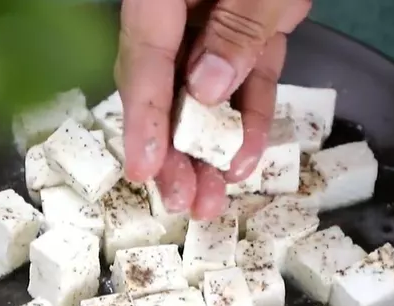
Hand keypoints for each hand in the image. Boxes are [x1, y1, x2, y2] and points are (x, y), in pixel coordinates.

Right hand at [115, 0, 310, 217]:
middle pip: (163, 83)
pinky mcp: (250, 25)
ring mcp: (213, 18)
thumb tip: (206, 89)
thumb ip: (235, 28)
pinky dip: (248, 115)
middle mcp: (178, 9)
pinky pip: (245, 77)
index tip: (143, 170)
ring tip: (212, 198)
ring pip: (203, 91)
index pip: (145, 58)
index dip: (144, 119)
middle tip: (180, 199)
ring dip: (210, 146)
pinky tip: (245, 158)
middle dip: (173, 149)